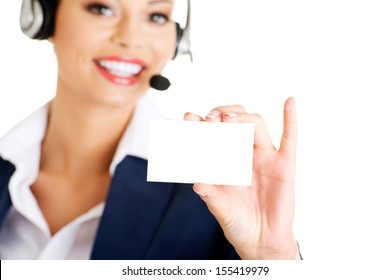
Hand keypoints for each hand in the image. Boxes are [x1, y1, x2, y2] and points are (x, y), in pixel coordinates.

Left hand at [183, 97, 298, 259]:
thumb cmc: (238, 222)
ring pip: (256, 124)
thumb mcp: (220, 208)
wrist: (261, 241)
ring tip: (229, 120)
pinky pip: (290, 138)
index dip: (201, 123)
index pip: (213, 133)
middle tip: (211, 119)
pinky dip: (290, 119)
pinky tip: (289, 102)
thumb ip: (210, 195)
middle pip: (235, 120)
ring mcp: (264, 157)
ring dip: (243, 117)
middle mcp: (243, 153)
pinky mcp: (284, 165)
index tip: (188, 118)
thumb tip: (197, 183)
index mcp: (224, 159)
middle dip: (222, 114)